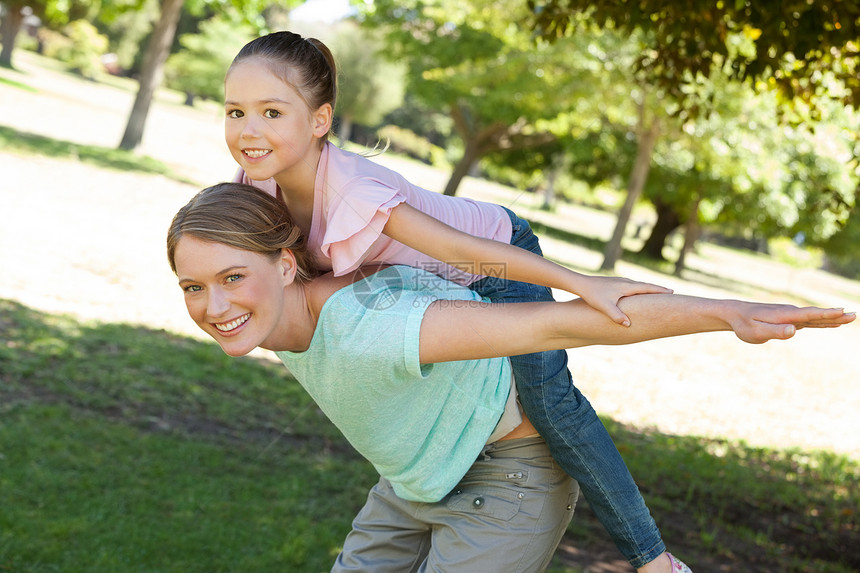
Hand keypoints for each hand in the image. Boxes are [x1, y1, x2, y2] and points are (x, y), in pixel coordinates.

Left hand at [576, 276, 673, 326]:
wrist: (580, 284)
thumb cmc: (593, 295)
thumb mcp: (605, 307)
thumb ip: (616, 316)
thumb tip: (628, 324)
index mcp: (626, 286)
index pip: (647, 288)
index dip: (660, 290)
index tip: (672, 292)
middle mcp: (625, 282)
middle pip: (645, 285)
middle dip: (657, 289)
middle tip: (670, 292)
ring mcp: (619, 281)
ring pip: (638, 285)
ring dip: (648, 288)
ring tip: (657, 293)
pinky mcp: (613, 283)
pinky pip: (631, 285)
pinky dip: (638, 288)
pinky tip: (637, 292)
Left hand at [728, 303, 855, 343]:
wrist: (734, 313)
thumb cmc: (744, 324)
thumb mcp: (756, 332)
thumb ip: (775, 332)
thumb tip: (794, 330)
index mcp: (784, 316)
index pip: (809, 315)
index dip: (826, 315)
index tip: (842, 312)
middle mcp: (790, 313)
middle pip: (816, 315)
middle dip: (835, 316)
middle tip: (854, 316)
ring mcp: (790, 315)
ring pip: (814, 317)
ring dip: (831, 317)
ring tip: (849, 317)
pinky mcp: (788, 318)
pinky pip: (809, 319)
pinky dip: (821, 320)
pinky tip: (831, 322)